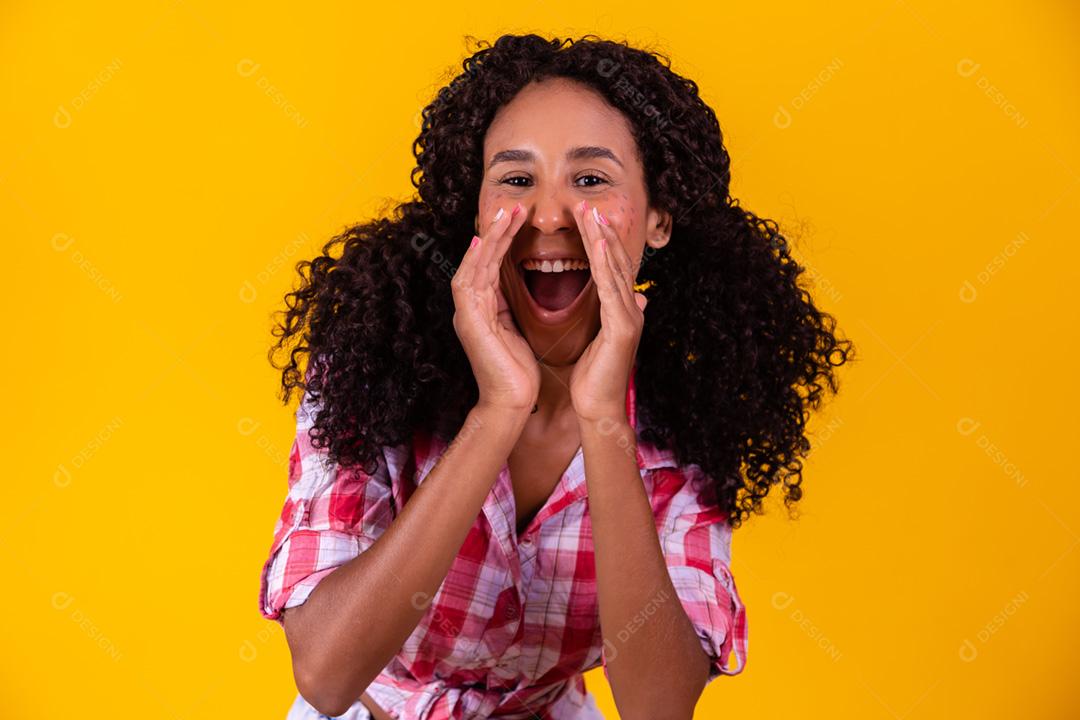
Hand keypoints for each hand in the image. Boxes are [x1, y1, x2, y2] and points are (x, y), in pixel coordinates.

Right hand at [451, 201, 538, 413]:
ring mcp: (466, 313)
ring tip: (507, 215)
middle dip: (497, 231)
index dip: (503, 240)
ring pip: (474, 264)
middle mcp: (469, 307)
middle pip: (480, 258)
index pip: (491, 264)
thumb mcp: (516, 330)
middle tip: (514, 206)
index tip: (518, 218)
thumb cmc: (517, 371)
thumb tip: (518, 282)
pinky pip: (469, 282)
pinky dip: (476, 261)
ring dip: (490, 238)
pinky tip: (485, 242)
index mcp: (482, 308)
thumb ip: (510, 305)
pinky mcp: (468, 321)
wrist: (511, 402)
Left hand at [568, 201, 647, 422]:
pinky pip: (610, 287)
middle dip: (601, 231)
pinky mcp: (622, 327)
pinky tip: (595, 242)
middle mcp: (630, 309)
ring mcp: (629, 317)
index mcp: (622, 311)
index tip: (586, 218)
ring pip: (614, 269)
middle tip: (586, 204)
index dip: (600, 242)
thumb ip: (611, 316)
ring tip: (591, 213)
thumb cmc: (593, 379)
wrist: (598, 410)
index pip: (610, 268)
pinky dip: (603, 262)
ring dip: (602, 238)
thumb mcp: (600, 340)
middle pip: (615, 261)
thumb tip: (636, 297)